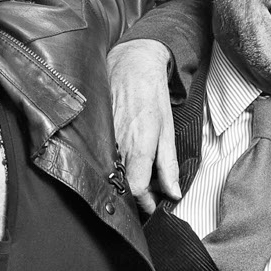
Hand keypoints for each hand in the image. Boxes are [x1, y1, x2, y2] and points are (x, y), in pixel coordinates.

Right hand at [107, 41, 179, 216]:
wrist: (131, 65)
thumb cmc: (151, 96)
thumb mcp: (167, 132)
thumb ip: (168, 165)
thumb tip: (173, 193)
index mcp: (138, 148)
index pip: (138, 190)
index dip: (147, 203)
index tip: (155, 206)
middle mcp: (118, 146)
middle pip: (124, 186)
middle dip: (138, 195)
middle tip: (152, 192)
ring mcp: (104, 140)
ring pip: (113, 174)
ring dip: (127, 180)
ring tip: (142, 173)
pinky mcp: (96, 134)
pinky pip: (105, 159)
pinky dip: (117, 165)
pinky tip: (127, 158)